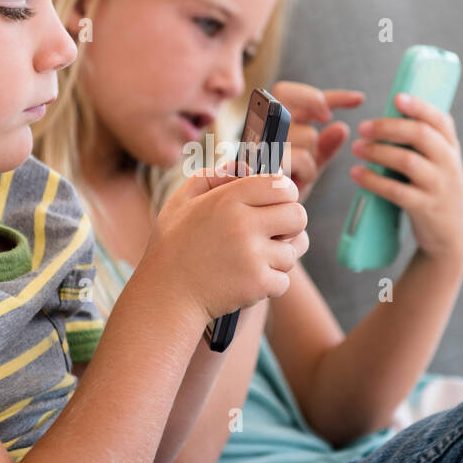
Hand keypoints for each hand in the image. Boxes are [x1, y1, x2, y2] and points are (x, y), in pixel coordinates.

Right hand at [143, 160, 308, 320]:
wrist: (164, 296)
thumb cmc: (172, 247)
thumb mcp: (181, 202)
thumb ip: (211, 177)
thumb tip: (246, 166)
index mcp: (228, 199)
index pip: (281, 185)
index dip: (285, 193)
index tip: (277, 203)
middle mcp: (244, 224)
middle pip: (298, 215)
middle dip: (290, 224)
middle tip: (274, 232)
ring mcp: (253, 256)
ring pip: (292, 251)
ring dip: (277, 257)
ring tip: (253, 260)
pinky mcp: (258, 284)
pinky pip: (284, 280)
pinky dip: (270, 284)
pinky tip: (248, 281)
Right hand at [270, 80, 364, 203]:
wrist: (253, 214)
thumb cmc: (277, 192)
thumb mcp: (307, 167)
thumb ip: (324, 148)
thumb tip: (342, 128)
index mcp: (269, 122)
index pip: (292, 93)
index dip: (327, 93)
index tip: (359, 100)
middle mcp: (262, 127)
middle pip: (303, 115)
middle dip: (313, 138)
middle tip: (305, 160)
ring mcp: (261, 143)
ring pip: (308, 136)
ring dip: (312, 161)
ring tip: (297, 177)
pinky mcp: (264, 161)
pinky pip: (302, 158)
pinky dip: (307, 172)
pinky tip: (296, 183)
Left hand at [349, 93, 462, 269]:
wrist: (452, 235)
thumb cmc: (437, 190)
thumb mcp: (441, 163)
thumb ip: (425, 141)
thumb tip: (392, 113)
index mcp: (451, 147)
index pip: (440, 119)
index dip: (419, 106)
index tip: (397, 98)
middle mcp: (449, 163)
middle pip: (420, 135)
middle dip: (388, 127)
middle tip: (362, 127)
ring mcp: (438, 186)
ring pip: (407, 161)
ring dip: (377, 152)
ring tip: (356, 148)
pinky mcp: (425, 208)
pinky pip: (396, 191)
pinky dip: (374, 180)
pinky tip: (357, 173)